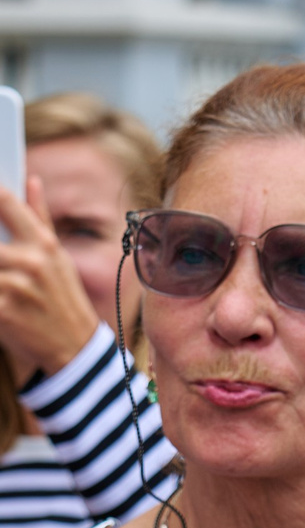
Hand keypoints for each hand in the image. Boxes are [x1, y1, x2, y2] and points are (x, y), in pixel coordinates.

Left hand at [0, 175, 105, 375]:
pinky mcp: (2, 310)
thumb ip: (38, 217)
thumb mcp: (57, 256)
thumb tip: (31, 181)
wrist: (74, 347)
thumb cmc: (62, 298)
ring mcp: (16, 286)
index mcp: (44, 243)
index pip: (6, 202)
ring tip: (0, 279)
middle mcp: (31, 261)